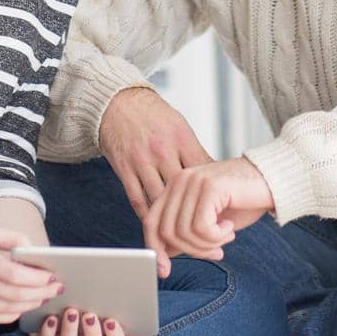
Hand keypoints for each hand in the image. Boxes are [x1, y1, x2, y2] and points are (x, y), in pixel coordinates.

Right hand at [0, 226, 62, 324]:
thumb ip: (10, 238)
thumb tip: (35, 251)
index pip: (15, 275)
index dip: (38, 279)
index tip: (53, 277)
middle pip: (14, 295)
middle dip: (39, 294)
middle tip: (54, 290)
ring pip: (6, 310)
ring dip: (28, 306)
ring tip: (42, 299)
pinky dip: (11, 315)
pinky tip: (21, 308)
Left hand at [30, 307, 140, 335]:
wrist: (60, 301)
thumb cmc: (91, 301)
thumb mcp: (111, 304)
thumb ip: (130, 308)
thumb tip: (152, 303)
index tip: (111, 320)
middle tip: (90, 316)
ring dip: (70, 330)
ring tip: (71, 310)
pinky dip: (48, 331)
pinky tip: (51, 317)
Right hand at [97, 87, 213, 220]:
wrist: (116, 103)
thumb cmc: (152, 115)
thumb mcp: (180, 127)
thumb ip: (195, 151)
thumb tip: (216, 177)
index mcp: (181, 138)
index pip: (202, 171)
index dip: (213, 192)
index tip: (220, 207)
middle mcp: (162, 150)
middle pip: (182, 190)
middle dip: (193, 210)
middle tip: (204, 228)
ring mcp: (141, 160)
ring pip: (159, 199)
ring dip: (170, 218)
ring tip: (182, 233)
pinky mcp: (124, 168)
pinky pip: (137, 199)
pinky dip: (148, 216)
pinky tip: (158, 224)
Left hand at [143, 157, 273, 277]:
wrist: (273, 182)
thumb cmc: (243, 201)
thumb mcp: (210, 222)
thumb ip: (185, 233)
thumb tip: (164, 254)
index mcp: (175, 187)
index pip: (151, 222)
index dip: (155, 249)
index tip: (164, 272)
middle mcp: (180, 181)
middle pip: (166, 231)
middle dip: (191, 250)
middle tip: (216, 251)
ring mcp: (193, 181)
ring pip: (184, 232)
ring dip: (208, 243)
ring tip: (226, 236)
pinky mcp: (210, 186)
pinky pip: (202, 227)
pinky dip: (217, 236)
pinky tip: (230, 227)